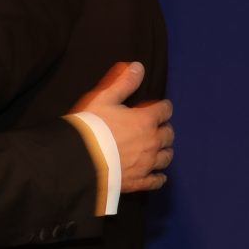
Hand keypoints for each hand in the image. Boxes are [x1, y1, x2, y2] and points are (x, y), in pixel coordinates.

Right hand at [73, 61, 172, 193]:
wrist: (79, 160)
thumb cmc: (91, 127)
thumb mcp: (104, 99)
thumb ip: (124, 83)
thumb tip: (139, 66)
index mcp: (146, 120)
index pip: (165, 110)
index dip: (163, 108)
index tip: (159, 108)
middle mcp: (151, 142)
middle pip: (169, 134)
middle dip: (165, 129)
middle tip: (157, 128)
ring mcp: (147, 164)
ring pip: (166, 157)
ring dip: (164, 151)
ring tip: (158, 149)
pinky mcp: (139, 181)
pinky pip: (156, 181)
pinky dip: (159, 177)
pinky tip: (158, 175)